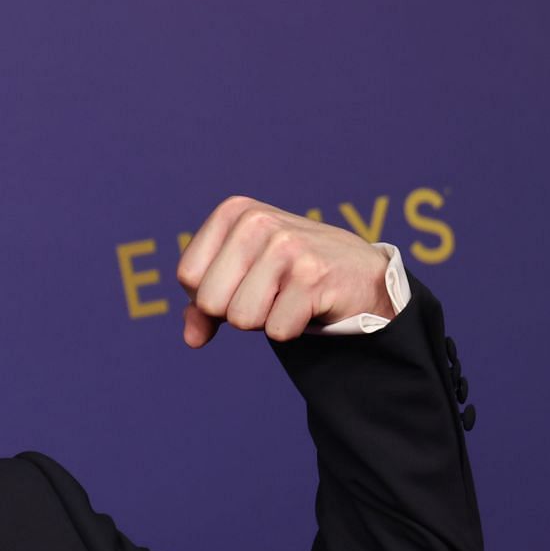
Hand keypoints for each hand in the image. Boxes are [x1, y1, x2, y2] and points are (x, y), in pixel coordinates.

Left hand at [175, 196, 395, 347]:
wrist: (362, 276)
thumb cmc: (292, 275)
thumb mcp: (241, 278)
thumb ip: (203, 307)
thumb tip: (192, 338)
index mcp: (234, 212)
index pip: (187, 276)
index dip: (210, 295)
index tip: (244, 283)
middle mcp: (257, 221)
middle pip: (209, 300)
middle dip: (236, 311)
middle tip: (271, 293)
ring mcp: (286, 246)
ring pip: (241, 318)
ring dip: (265, 320)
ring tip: (290, 296)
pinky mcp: (313, 276)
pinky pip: (276, 331)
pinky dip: (292, 328)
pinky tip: (310, 305)